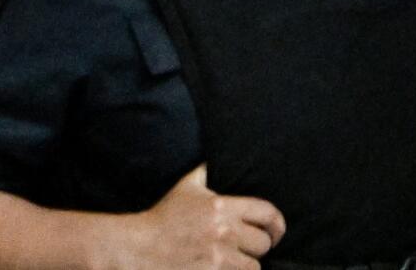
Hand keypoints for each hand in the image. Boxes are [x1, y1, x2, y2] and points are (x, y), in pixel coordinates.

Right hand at [115, 165, 284, 269]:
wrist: (136, 248)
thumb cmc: (162, 217)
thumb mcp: (186, 187)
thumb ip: (206, 171)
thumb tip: (221, 157)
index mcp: (222, 207)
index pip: (267, 213)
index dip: (278, 224)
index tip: (277, 232)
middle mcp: (223, 232)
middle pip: (263, 244)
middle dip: (259, 247)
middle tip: (250, 249)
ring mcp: (216, 258)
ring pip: (253, 267)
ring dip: (247, 266)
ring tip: (238, 263)